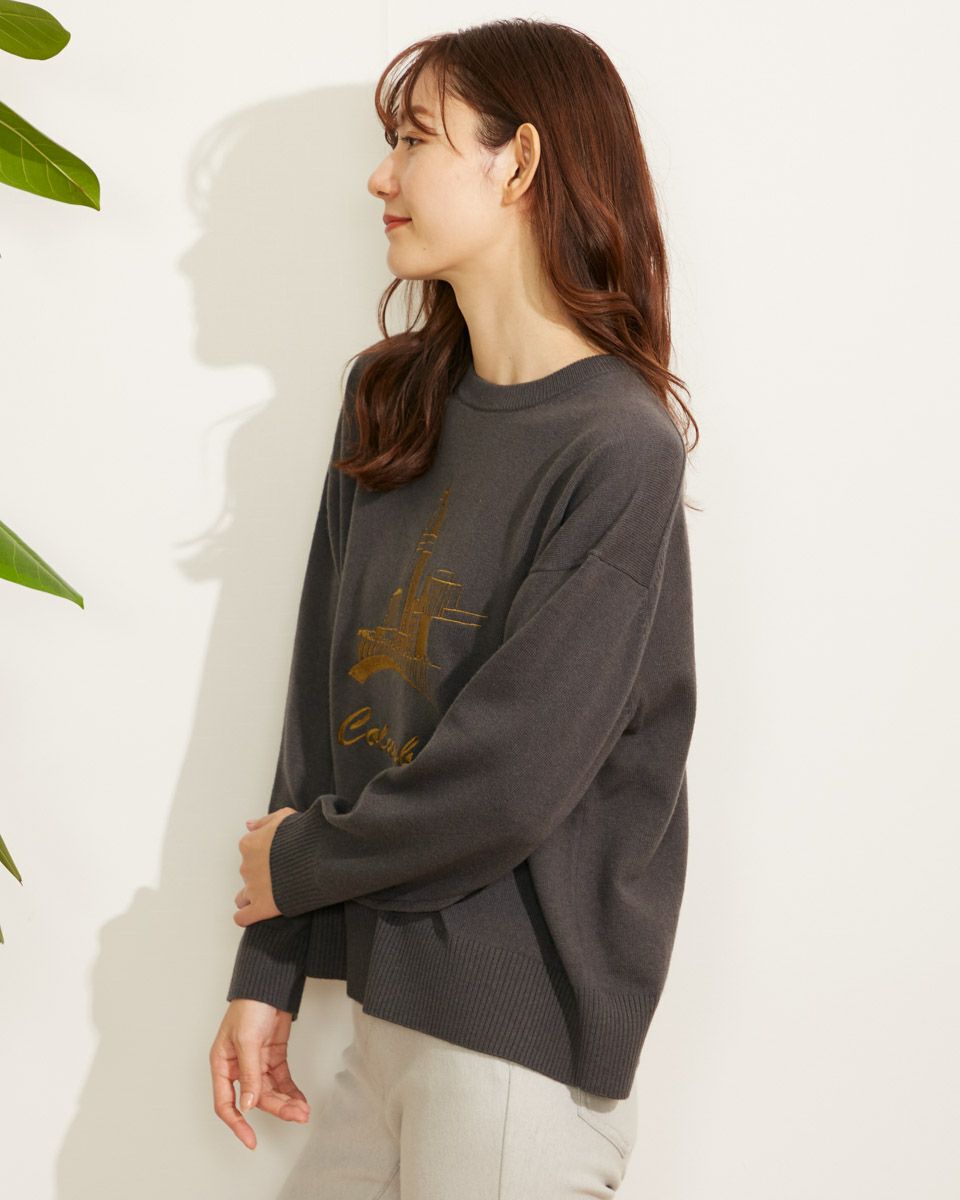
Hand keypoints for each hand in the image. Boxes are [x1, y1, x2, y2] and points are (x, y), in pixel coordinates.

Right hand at [210, 999, 310, 1149]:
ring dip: (287, 1102)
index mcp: (222, 1064)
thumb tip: (249, 1105)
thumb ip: (249, 1074)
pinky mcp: (273, 1056)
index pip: (226, 1103)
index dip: (238, 1124)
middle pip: (256, 1099)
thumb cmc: (249, 1006)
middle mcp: (238, 1067)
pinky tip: (301, 1100)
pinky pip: (281, 1080)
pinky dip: (291, 1091)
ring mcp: (257, 1063)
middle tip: (297, 1115)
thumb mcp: (247, 1041)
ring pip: (271, 1092)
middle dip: (276, 1108)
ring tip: (303, 1110)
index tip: (251, 1140)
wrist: (270, 984)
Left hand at [233, 808, 296, 926]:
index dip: (264, 857)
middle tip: (284, 875)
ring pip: (243, 897)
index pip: (248, 853)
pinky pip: (243, 917)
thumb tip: (248, 825)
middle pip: (248, 874)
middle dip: (262, 876)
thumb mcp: (285, 816)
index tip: (280, 859)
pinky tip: (257, 913)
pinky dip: (247, 917)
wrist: (318, 855)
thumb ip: (264, 821)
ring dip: (253, 897)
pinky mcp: (262, 907)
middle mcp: (247, 866)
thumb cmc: (304, 834)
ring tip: (273, 895)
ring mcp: (253, 888)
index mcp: (250, 844)